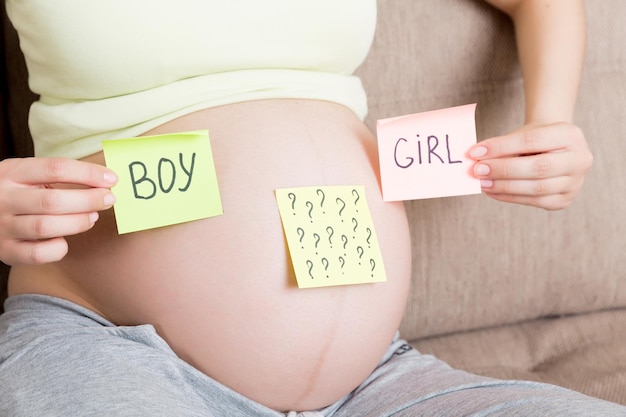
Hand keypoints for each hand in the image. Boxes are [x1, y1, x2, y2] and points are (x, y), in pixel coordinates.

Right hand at [0, 157, 117, 264]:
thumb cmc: (18, 192)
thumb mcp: (28, 175)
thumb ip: (60, 176)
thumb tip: (106, 182)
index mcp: (11, 173)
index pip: (55, 168)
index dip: (88, 174)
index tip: (111, 179)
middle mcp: (3, 199)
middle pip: (52, 200)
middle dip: (88, 200)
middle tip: (109, 199)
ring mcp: (2, 226)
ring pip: (45, 227)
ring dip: (78, 222)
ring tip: (92, 217)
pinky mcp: (5, 251)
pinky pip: (38, 254)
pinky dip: (58, 248)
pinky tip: (65, 240)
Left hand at [469, 122, 592, 209]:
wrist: (555, 149)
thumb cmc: (535, 139)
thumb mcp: (523, 134)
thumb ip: (504, 146)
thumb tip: (477, 159)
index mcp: (570, 135)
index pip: (532, 140)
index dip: (502, 147)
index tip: (476, 151)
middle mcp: (579, 159)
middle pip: (538, 167)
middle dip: (504, 170)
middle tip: (478, 170)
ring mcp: (575, 182)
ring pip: (537, 188)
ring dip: (505, 186)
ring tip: (482, 182)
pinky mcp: (564, 200)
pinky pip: (535, 201)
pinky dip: (510, 197)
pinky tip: (492, 191)